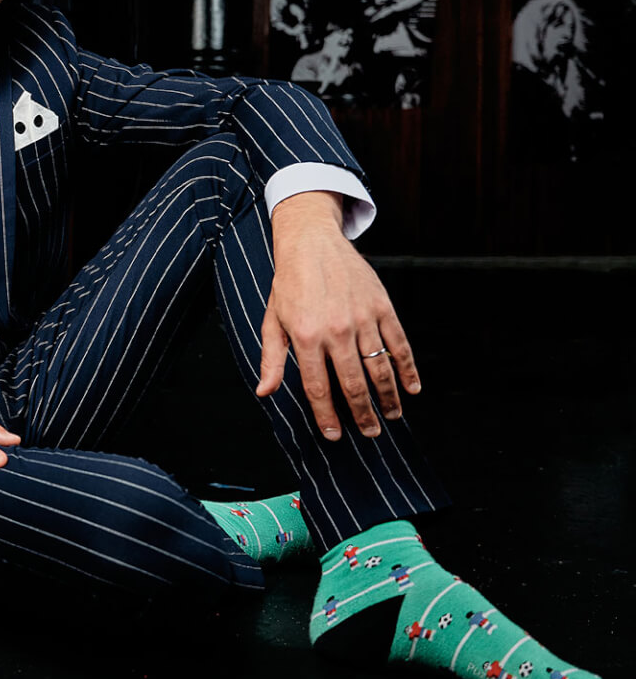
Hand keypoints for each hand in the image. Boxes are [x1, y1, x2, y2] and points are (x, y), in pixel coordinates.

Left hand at [257, 192, 420, 440]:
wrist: (312, 243)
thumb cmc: (289, 284)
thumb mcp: (272, 321)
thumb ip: (271, 359)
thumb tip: (264, 392)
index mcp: (306, 336)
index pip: (317, 387)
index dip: (326, 415)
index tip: (334, 435)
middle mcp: (336, 331)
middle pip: (353, 384)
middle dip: (362, 414)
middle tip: (369, 433)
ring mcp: (362, 319)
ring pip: (380, 368)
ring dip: (388, 397)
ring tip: (390, 416)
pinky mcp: (382, 307)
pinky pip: (399, 344)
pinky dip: (408, 368)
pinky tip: (412, 387)